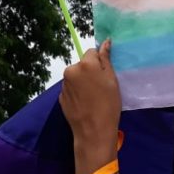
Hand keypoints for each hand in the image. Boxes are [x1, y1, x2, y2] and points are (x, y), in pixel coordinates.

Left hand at [59, 40, 121, 170]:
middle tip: (101, 87)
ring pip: (76, 77)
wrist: (93, 131)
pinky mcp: (60, 97)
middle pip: (82, 64)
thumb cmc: (108, 104)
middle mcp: (70, 71)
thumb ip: (106, 59)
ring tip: (93, 98)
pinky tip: (85, 104)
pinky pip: (71, 89)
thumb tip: (105, 42)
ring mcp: (64, 85)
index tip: (105, 75)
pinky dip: (78, 93)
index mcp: (84, 64)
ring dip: (83, 82)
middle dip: (90, 71)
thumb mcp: (112, 80)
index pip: (92, 52)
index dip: (100, 62)